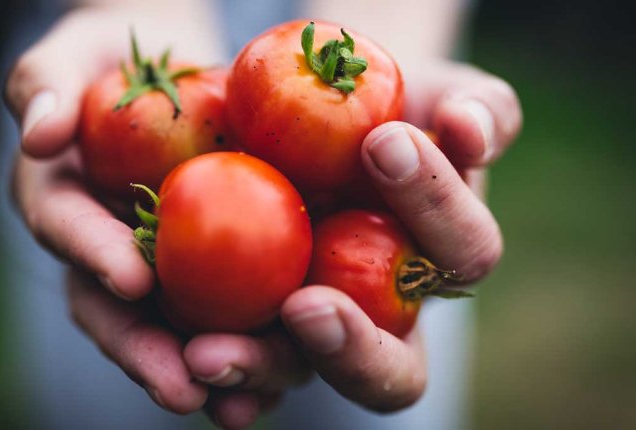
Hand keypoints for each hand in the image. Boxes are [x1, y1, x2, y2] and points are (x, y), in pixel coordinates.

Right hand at [5, 4, 230, 417]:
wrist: (169, 70)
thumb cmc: (112, 58)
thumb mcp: (73, 54)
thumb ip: (45, 85)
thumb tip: (41, 133)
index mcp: (64, 202)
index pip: (69, 231)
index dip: (94, 256)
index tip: (132, 277)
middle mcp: (106, 248)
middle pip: (118, 311)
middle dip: (148, 352)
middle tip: (183, 386)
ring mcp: (159, 266)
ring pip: (175, 328)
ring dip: (209, 371)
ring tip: (244, 402)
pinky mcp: (214, 269)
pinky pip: (230, 313)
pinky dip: (255, 347)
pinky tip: (286, 376)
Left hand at [183, 59, 521, 424]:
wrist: (325, 117)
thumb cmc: (398, 108)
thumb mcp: (446, 95)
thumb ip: (481, 110)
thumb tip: (468, 127)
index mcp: (445, 260)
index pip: (463, 252)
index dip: (434, 206)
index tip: (382, 141)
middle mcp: (387, 315)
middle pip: (392, 371)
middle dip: (353, 350)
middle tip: (303, 308)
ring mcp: (317, 325)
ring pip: (299, 373)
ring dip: (259, 368)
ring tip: (206, 354)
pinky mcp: (252, 317)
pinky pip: (235, 357)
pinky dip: (211, 367)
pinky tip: (176, 356)